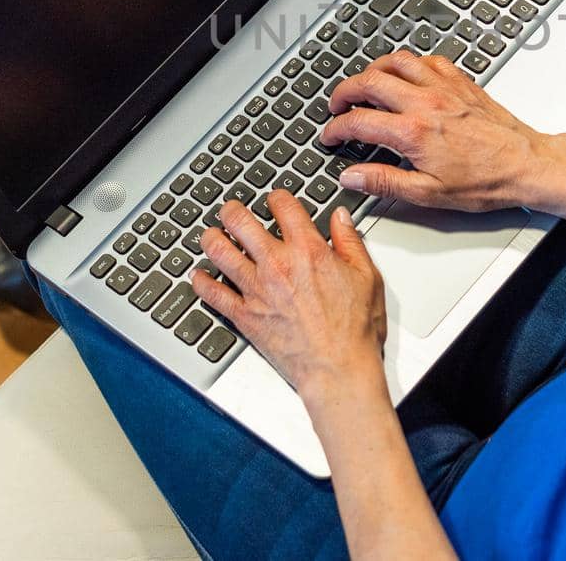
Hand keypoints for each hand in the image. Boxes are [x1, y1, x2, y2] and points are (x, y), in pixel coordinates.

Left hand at [194, 193, 387, 403]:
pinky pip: (213, 294)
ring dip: (212, 238)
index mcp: (309, 250)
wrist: (337, 369)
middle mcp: (278, 264)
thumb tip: (340, 218)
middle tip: (231, 210)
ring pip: (220, 252)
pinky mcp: (245, 316)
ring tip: (212, 235)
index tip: (275, 198)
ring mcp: (257, 290)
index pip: (284, 206)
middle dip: (233, 211)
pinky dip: (202, 283)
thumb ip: (351, 242)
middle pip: (241, 222)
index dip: (277, 196)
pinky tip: (199, 276)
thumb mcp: (367, 277)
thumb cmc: (354, 330)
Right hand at [320, 49, 565, 212]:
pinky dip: (408, 64)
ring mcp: (443, 88)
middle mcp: (425, 102)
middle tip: (337, 106)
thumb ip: (385, 182)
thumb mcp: (429, 193)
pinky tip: (405, 74)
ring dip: (373, 70)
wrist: (525, 164)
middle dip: (345, 92)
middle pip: (369, 82)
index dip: (336, 128)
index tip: (330, 135)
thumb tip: (352, 177)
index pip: (359, 122)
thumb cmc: (485, 181)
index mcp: (413, 132)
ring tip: (364, 84)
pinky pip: (427, 60)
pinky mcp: (460, 82)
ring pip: (396, 62)